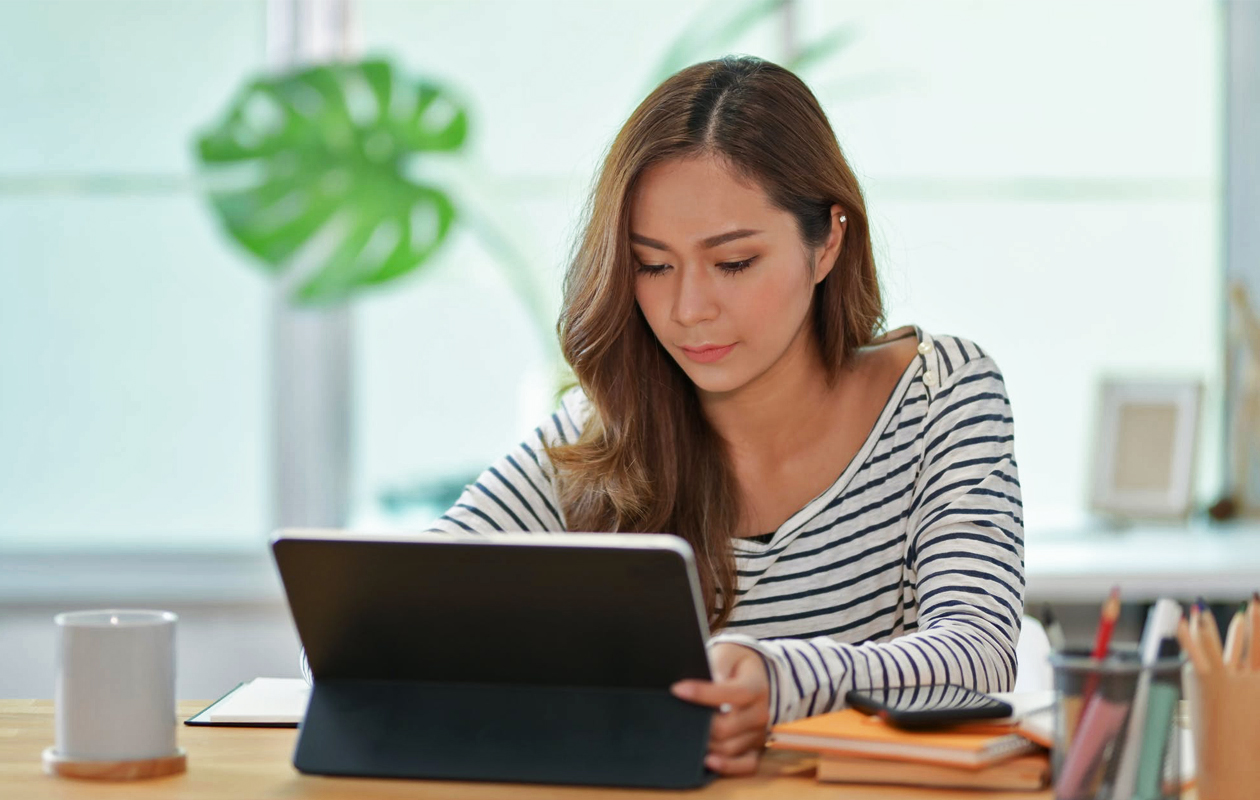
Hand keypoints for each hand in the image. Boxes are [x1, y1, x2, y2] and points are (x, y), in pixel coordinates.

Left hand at [670, 642, 770, 775]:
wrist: (759, 677)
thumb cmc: (737, 664)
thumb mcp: (729, 654)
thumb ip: (718, 665)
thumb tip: (708, 680)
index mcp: (755, 687)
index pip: (731, 693)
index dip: (703, 693)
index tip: (677, 689)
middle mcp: (760, 713)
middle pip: (726, 727)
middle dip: (698, 724)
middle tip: (675, 717)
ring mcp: (758, 733)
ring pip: (729, 747)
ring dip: (705, 745)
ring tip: (682, 736)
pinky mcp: (755, 748)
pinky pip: (746, 765)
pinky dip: (727, 767)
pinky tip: (707, 762)